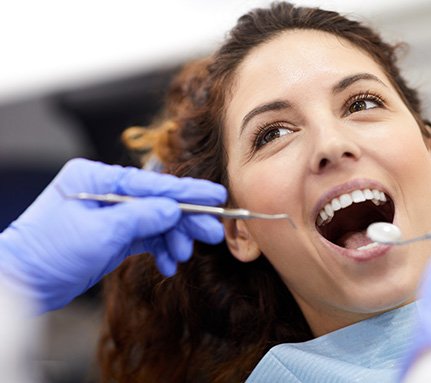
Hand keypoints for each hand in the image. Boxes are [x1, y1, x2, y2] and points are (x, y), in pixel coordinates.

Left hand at [0, 158, 226, 311]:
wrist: (24, 283)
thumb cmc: (49, 252)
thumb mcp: (101, 231)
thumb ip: (142, 217)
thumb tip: (175, 209)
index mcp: (97, 178)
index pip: (152, 183)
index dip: (187, 191)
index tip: (215, 195)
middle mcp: (107, 192)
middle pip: (158, 202)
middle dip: (186, 219)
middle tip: (211, 232)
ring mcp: (112, 215)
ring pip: (156, 222)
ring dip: (173, 239)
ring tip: (183, 255)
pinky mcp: (115, 236)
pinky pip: (147, 238)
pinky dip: (160, 251)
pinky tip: (168, 265)